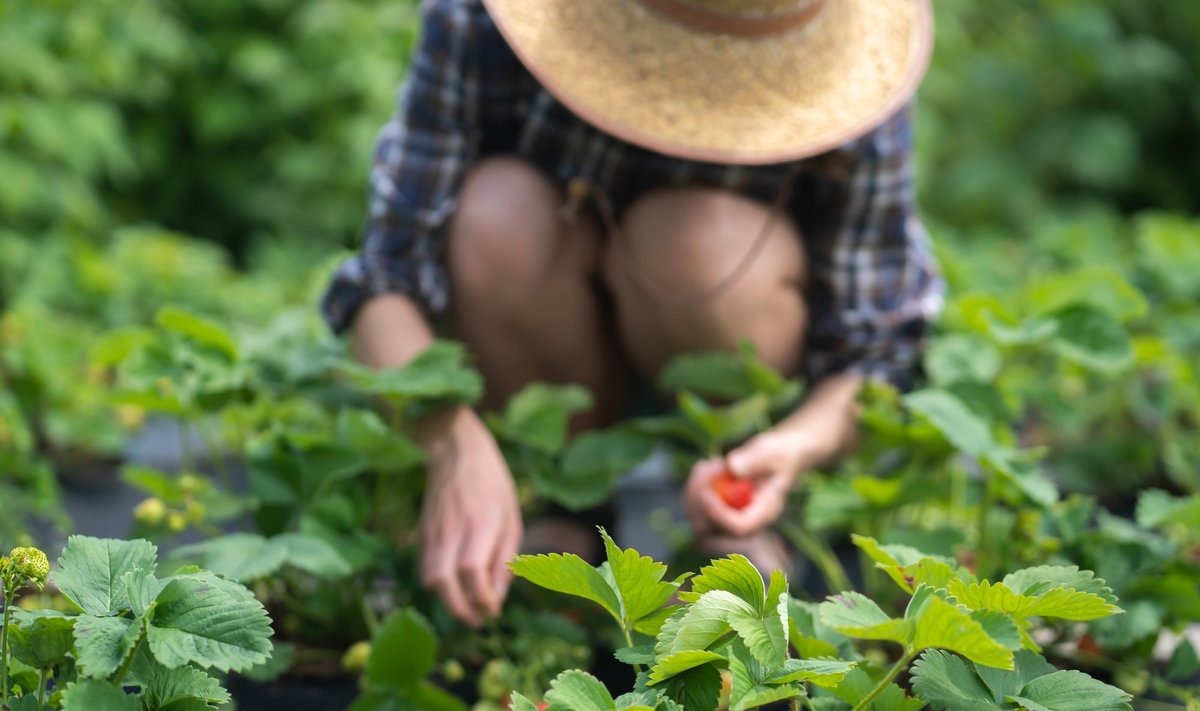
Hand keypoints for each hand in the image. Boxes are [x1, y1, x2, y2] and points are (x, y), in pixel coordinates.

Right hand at [418, 408, 522, 626]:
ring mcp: (433, 530)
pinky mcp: (422, 533)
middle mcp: (453, 528)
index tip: (494, 609)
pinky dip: (439, 587)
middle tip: (478, 620)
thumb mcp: (512, 516)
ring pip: (429, 579)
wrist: (453, 450)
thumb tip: (497, 597)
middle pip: (443, 581)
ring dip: (447, 602)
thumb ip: (506, 557)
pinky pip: (425, 568)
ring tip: (468, 608)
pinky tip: (455, 589)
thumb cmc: (492, 483)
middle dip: (460, 610)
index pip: (472, 570)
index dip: (481, 598)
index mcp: (481, 520)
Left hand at [683, 429, 808, 537]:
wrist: (778, 456)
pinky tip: (706, 467)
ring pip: (698, 518)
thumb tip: (732, 466)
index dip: (717, 514)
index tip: (706, 490)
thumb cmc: (779, 452)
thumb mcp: (771, 451)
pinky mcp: (717, 510)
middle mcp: (747, 521)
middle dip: (700, 499)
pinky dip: (694, 486)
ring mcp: (731, 518)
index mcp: (765, 512)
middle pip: (712, 529)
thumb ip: (755, 459)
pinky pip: (695, 507)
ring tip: (710, 464)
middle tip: (707, 468)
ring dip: (695, 490)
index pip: (739, 527)